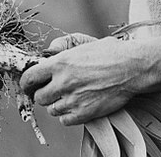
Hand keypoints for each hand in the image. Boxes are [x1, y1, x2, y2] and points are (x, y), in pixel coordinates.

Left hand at [20, 36, 147, 124]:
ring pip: (51, 109)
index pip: (29, 77)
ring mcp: (73, 100)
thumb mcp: (85, 41)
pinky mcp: (84, 113)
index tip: (30, 84)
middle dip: (44, 93)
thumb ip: (64, 44)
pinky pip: (64, 120)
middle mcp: (63, 82)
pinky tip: (77, 104)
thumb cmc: (110, 52)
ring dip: (56, 104)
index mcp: (61, 62)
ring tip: (70, 95)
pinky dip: (67, 114)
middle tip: (53, 89)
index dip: (27, 82)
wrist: (132, 68)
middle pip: (39, 97)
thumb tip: (48, 50)